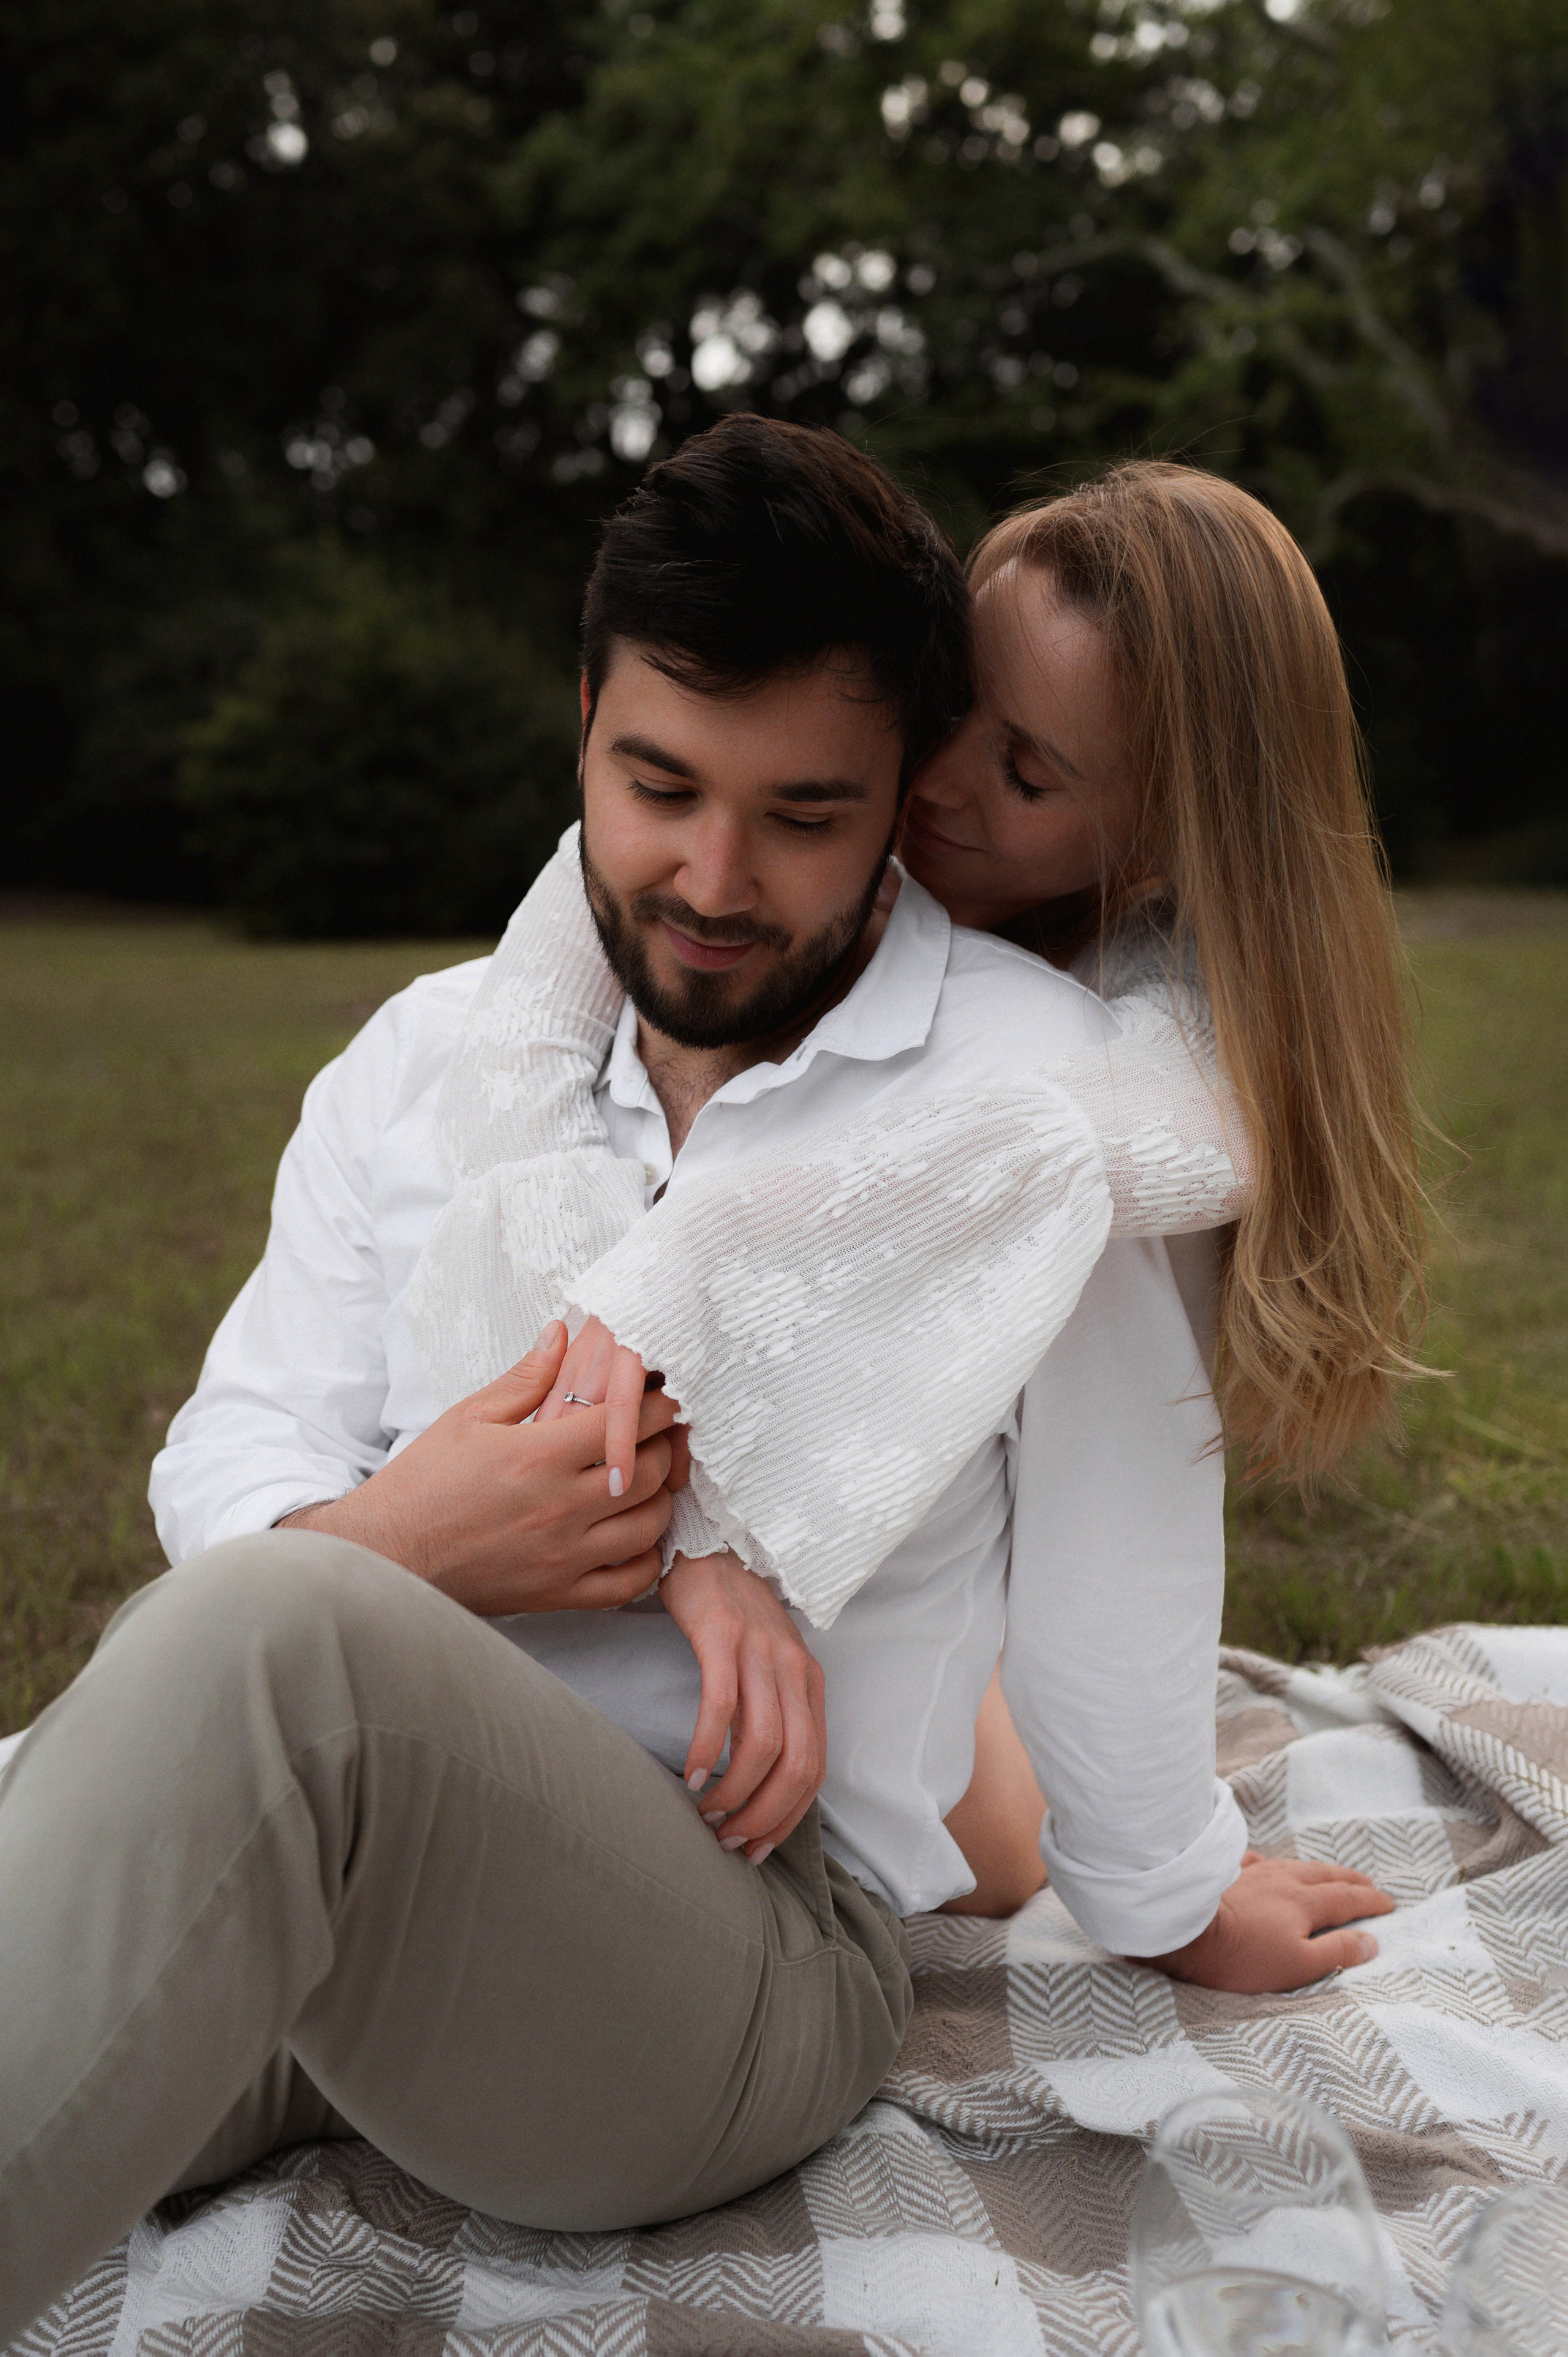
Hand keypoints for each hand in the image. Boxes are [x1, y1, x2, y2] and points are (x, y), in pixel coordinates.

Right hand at [279, 1323, 678, 1613]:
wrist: (388, 1554)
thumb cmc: (423, 1483)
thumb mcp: (468, 1417)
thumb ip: (526, 1377)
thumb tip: (564, 1333)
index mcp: (538, 1456)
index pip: (624, 1422)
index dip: (655, 1405)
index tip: (662, 1396)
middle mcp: (558, 1508)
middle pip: (648, 1473)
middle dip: (664, 1447)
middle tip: (661, 1435)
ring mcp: (562, 1556)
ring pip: (648, 1527)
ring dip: (660, 1500)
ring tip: (647, 1481)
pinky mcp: (557, 1594)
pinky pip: (628, 1584)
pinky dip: (645, 1560)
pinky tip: (635, 1537)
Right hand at [659, 1552, 826, 1865]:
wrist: (711, 1548)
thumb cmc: (735, 1617)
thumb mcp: (769, 1667)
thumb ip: (773, 1714)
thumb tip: (759, 1784)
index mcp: (810, 1684)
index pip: (814, 1767)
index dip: (788, 1816)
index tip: (755, 1847)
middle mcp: (793, 1671)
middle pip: (796, 1764)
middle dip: (764, 1815)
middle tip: (728, 1839)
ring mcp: (760, 1652)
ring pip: (763, 1743)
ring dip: (735, 1791)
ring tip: (707, 1813)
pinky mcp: (722, 1636)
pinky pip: (721, 1705)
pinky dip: (707, 1749)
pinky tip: (689, 1774)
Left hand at [1144, 1850, 1394, 1993]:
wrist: (1184, 1928)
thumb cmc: (1243, 1954)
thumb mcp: (1298, 1965)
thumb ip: (1337, 1953)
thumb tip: (1371, 1941)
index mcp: (1305, 1902)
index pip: (1347, 1900)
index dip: (1371, 1902)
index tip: (1389, 1903)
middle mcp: (1283, 1880)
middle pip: (1324, 1876)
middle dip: (1350, 1879)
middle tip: (1367, 1883)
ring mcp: (1253, 1873)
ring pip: (1293, 1866)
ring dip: (1316, 1870)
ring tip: (1327, 1873)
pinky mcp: (1226, 1873)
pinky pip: (1255, 1862)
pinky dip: (1270, 1864)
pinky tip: (1265, 1864)